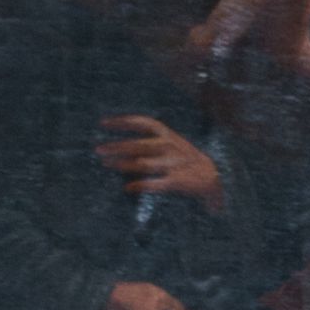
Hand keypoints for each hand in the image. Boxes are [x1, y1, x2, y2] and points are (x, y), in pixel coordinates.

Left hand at [101, 109, 224, 205]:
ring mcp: (174, 164)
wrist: (211, 176)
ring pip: (143, 163)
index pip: (143, 123)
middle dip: (117, 146)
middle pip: (138, 145)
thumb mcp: (171, 141)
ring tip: (106, 164)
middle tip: (98, 149)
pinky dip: (140, 185)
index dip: (122, 122)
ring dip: (122, 164)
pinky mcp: (177, 181)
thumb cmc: (184, 158)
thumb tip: (120, 142)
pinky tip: (127, 188)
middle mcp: (170, 146)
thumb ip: (151, 138)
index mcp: (168, 134)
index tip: (103, 123)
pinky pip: (154, 184)